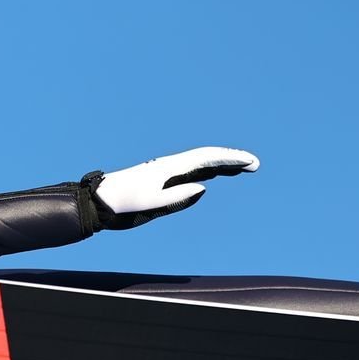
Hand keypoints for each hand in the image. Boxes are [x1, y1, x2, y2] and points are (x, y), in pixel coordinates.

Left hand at [89, 146, 259, 229]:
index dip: (230, 159)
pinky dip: (208, 170)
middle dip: (232, 160)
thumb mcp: (152, 201)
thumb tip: (203, 186)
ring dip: (223, 165)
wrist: (102, 199)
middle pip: (208, 157)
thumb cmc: (125, 201)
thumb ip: (178, 195)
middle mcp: (172, 165)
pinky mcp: (163, 178)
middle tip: (255, 165)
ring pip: (201, 163)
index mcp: (171, 167)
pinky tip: (215, 176)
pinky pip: (191, 171)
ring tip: (244, 169)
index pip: (207, 158)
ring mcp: (168, 170)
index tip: (249, 162)